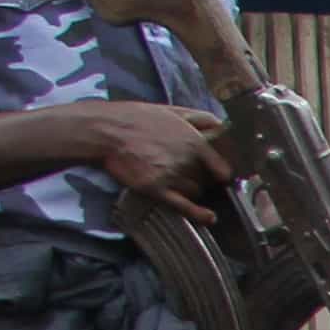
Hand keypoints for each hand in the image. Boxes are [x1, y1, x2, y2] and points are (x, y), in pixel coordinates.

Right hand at [72, 99, 223, 201]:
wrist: (106, 130)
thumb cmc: (139, 118)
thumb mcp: (174, 111)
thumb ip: (201, 120)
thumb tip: (223, 126)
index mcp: (195, 142)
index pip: (222, 168)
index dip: (220, 174)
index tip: (218, 176)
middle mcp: (187, 160)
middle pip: (206, 181)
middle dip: (199, 178)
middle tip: (184, 171)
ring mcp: (172, 176)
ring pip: (195, 192)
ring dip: (190, 190)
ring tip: (173, 179)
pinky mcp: (156, 189)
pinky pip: (184, 207)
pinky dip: (199, 215)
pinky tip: (208, 218)